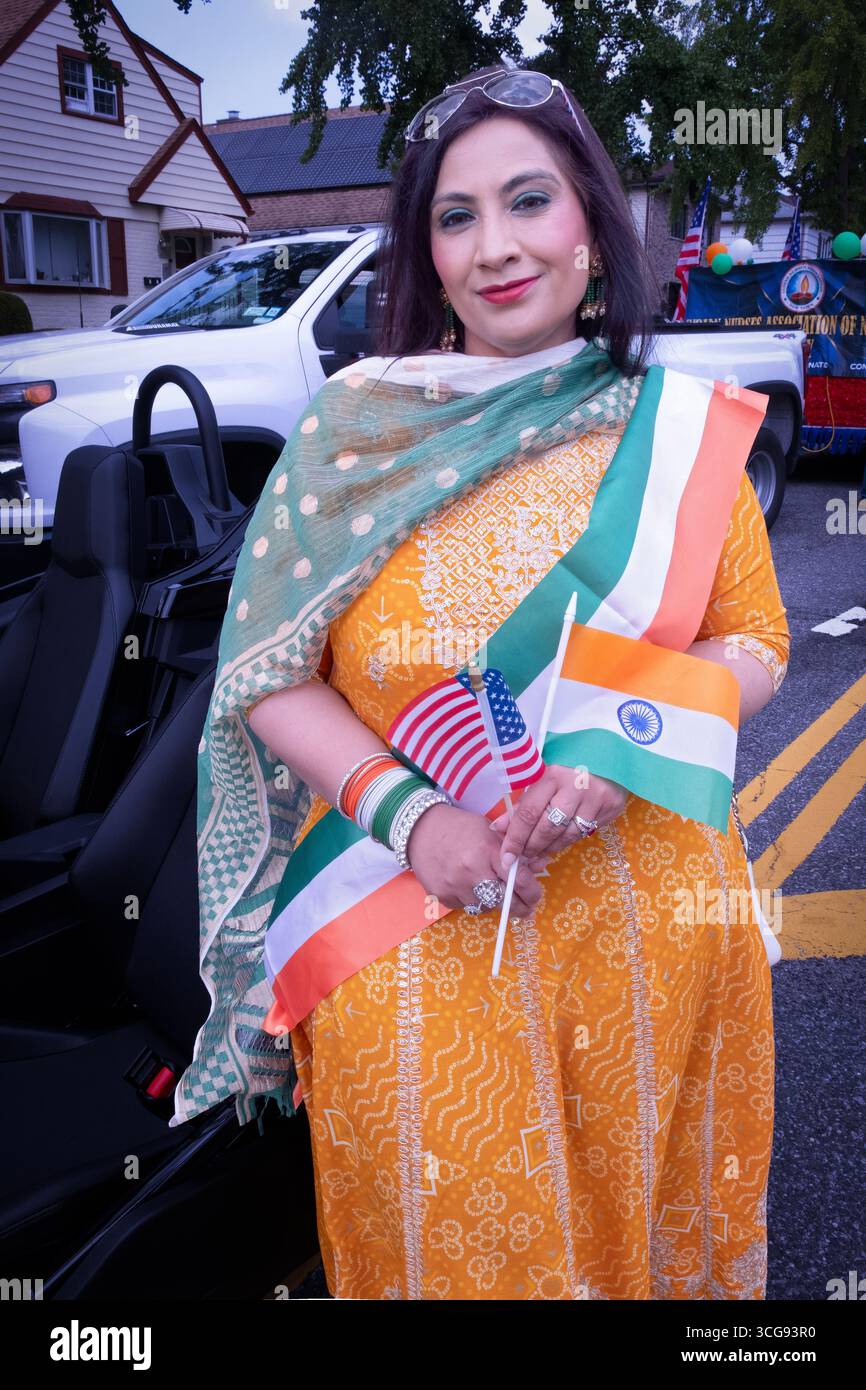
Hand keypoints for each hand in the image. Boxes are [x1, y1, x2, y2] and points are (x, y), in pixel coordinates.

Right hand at [405, 802, 549, 919]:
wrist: (420, 829)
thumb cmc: (460, 827)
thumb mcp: (490, 831)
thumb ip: (514, 850)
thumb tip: (541, 865)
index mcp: (487, 850)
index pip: (518, 880)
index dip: (532, 892)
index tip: (536, 895)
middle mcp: (471, 871)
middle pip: (505, 901)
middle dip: (520, 907)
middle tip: (527, 908)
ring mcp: (455, 886)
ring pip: (486, 907)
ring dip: (495, 902)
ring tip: (494, 891)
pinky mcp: (442, 897)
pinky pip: (467, 907)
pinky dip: (474, 901)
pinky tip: (471, 887)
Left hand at [491, 765, 629, 871]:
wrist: (608, 753)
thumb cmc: (567, 765)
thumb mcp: (543, 778)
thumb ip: (523, 803)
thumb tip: (499, 828)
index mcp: (552, 776)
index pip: (529, 813)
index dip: (515, 837)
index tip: (506, 856)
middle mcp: (576, 788)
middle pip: (548, 829)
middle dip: (531, 848)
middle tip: (522, 857)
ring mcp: (596, 799)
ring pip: (567, 836)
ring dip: (549, 848)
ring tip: (538, 853)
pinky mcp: (611, 808)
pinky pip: (584, 833)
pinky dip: (567, 841)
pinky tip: (557, 842)